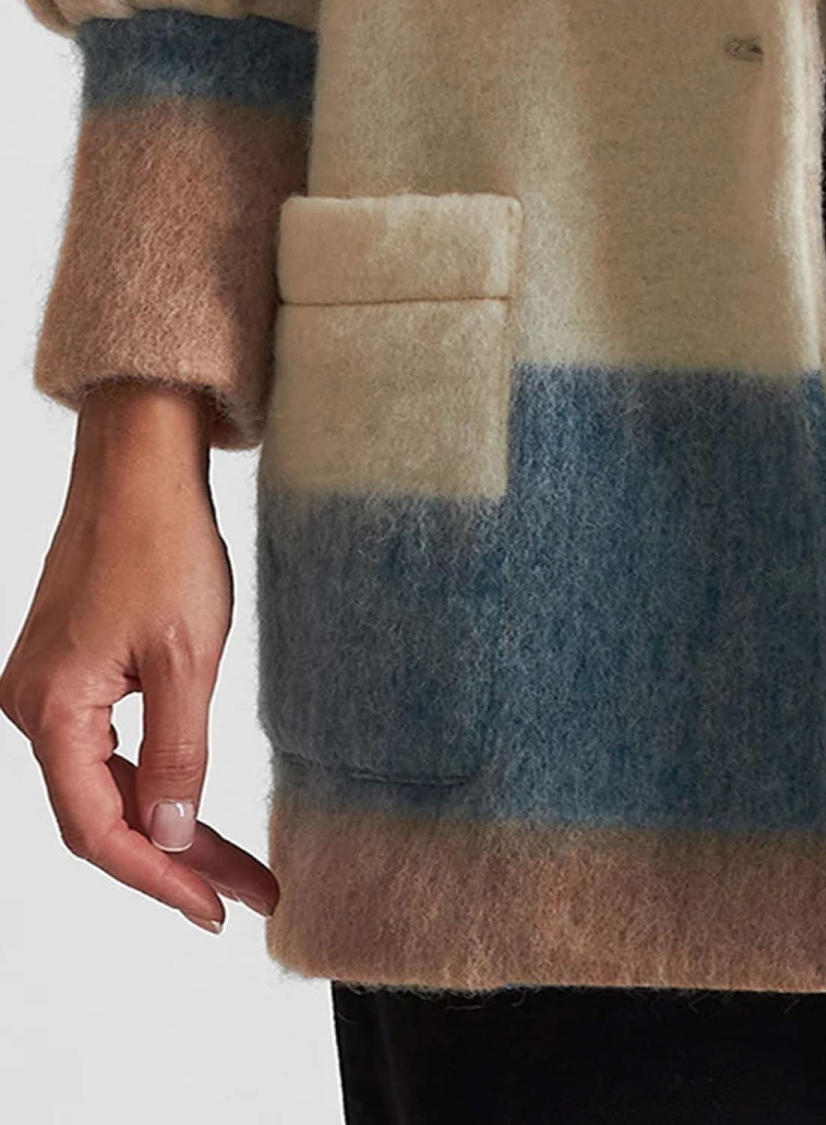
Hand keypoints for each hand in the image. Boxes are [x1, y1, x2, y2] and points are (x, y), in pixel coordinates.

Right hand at [1, 382, 278, 932]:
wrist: (140, 462)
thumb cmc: (163, 541)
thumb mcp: (187, 655)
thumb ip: (179, 752)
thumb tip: (170, 837)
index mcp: (52, 710)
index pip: (98, 829)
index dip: (156, 878)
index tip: (213, 910)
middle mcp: (34, 708)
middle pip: (103, 814)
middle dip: (177, 859)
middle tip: (246, 895)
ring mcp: (48, 690)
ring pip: (109, 784)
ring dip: (171, 824)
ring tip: (239, 866)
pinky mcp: (71, 670)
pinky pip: (109, 748)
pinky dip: (155, 779)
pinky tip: (196, 806)